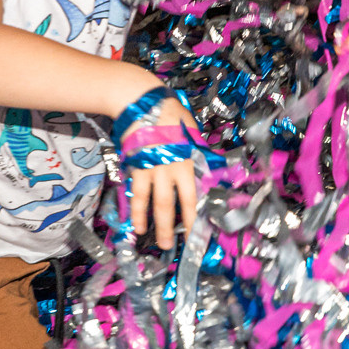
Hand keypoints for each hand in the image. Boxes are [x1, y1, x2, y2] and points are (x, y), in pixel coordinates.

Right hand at [125, 93, 204, 247]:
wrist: (141, 103)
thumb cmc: (170, 114)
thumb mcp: (191, 131)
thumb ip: (198, 150)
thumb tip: (211, 164)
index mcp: (189, 161)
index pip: (197, 193)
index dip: (199, 213)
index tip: (202, 230)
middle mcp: (173, 169)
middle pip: (178, 203)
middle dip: (180, 227)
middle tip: (183, 245)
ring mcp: (154, 170)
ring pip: (157, 203)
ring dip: (158, 225)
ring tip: (160, 243)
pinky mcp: (137, 168)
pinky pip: (137, 195)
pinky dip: (137, 212)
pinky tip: (137, 226)